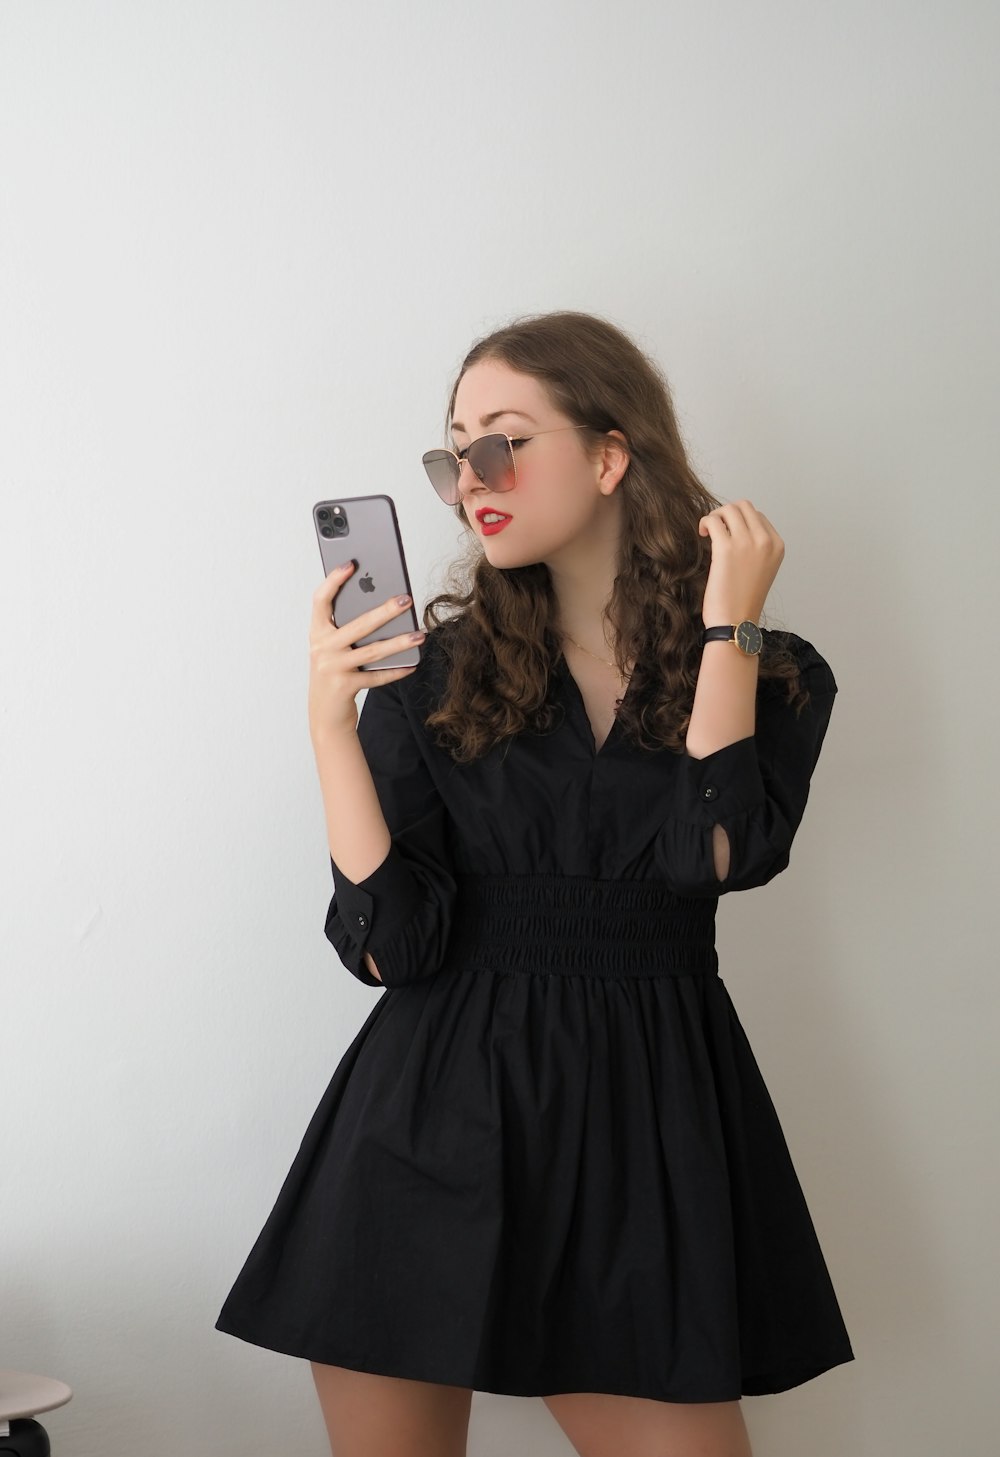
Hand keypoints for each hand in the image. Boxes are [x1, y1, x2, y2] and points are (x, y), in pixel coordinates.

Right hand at [308, 561, 424, 739]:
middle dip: (385, 610)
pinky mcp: (345, 686)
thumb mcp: (334, 648)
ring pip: (372, 651)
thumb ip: (348, 628)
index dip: (333, 580)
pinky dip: (395, 671)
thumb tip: (384, 606)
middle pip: (358, 624)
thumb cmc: (334, 672)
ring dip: (399, 642)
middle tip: (406, 599)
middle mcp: (322, 648)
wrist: (324, 715)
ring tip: (420, 634)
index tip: (351, 564)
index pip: (321, 600)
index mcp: (317, 632)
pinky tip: (412, 664)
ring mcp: (332, 668)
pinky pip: (377, 676)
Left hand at [698, 499, 783, 625]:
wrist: (736, 622)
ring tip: (708, 532)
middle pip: (744, 507)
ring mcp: (747, 543)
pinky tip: (702, 534)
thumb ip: (756, 547)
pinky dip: (705, 522)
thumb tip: (736, 528)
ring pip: (729, 509)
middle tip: (716, 529)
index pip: (758, 516)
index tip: (728, 533)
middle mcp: (765, 541)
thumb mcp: (761, 569)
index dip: (739, 521)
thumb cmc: (744, 600)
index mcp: (777, 545)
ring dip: (715, 516)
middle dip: (727, 513)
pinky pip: (713, 520)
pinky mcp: (726, 548)